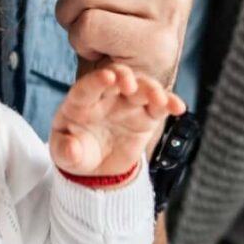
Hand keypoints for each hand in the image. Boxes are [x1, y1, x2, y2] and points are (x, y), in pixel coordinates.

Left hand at [50, 63, 185, 177]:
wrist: (98, 167)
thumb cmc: (76, 153)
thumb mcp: (65, 155)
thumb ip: (65, 151)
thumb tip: (71, 150)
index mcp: (81, 101)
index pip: (87, 87)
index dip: (97, 80)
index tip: (107, 76)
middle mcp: (107, 96)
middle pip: (118, 78)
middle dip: (125, 77)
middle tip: (131, 85)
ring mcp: (128, 104)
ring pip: (142, 88)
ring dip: (151, 89)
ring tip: (159, 99)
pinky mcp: (147, 115)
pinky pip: (160, 106)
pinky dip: (170, 103)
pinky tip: (178, 107)